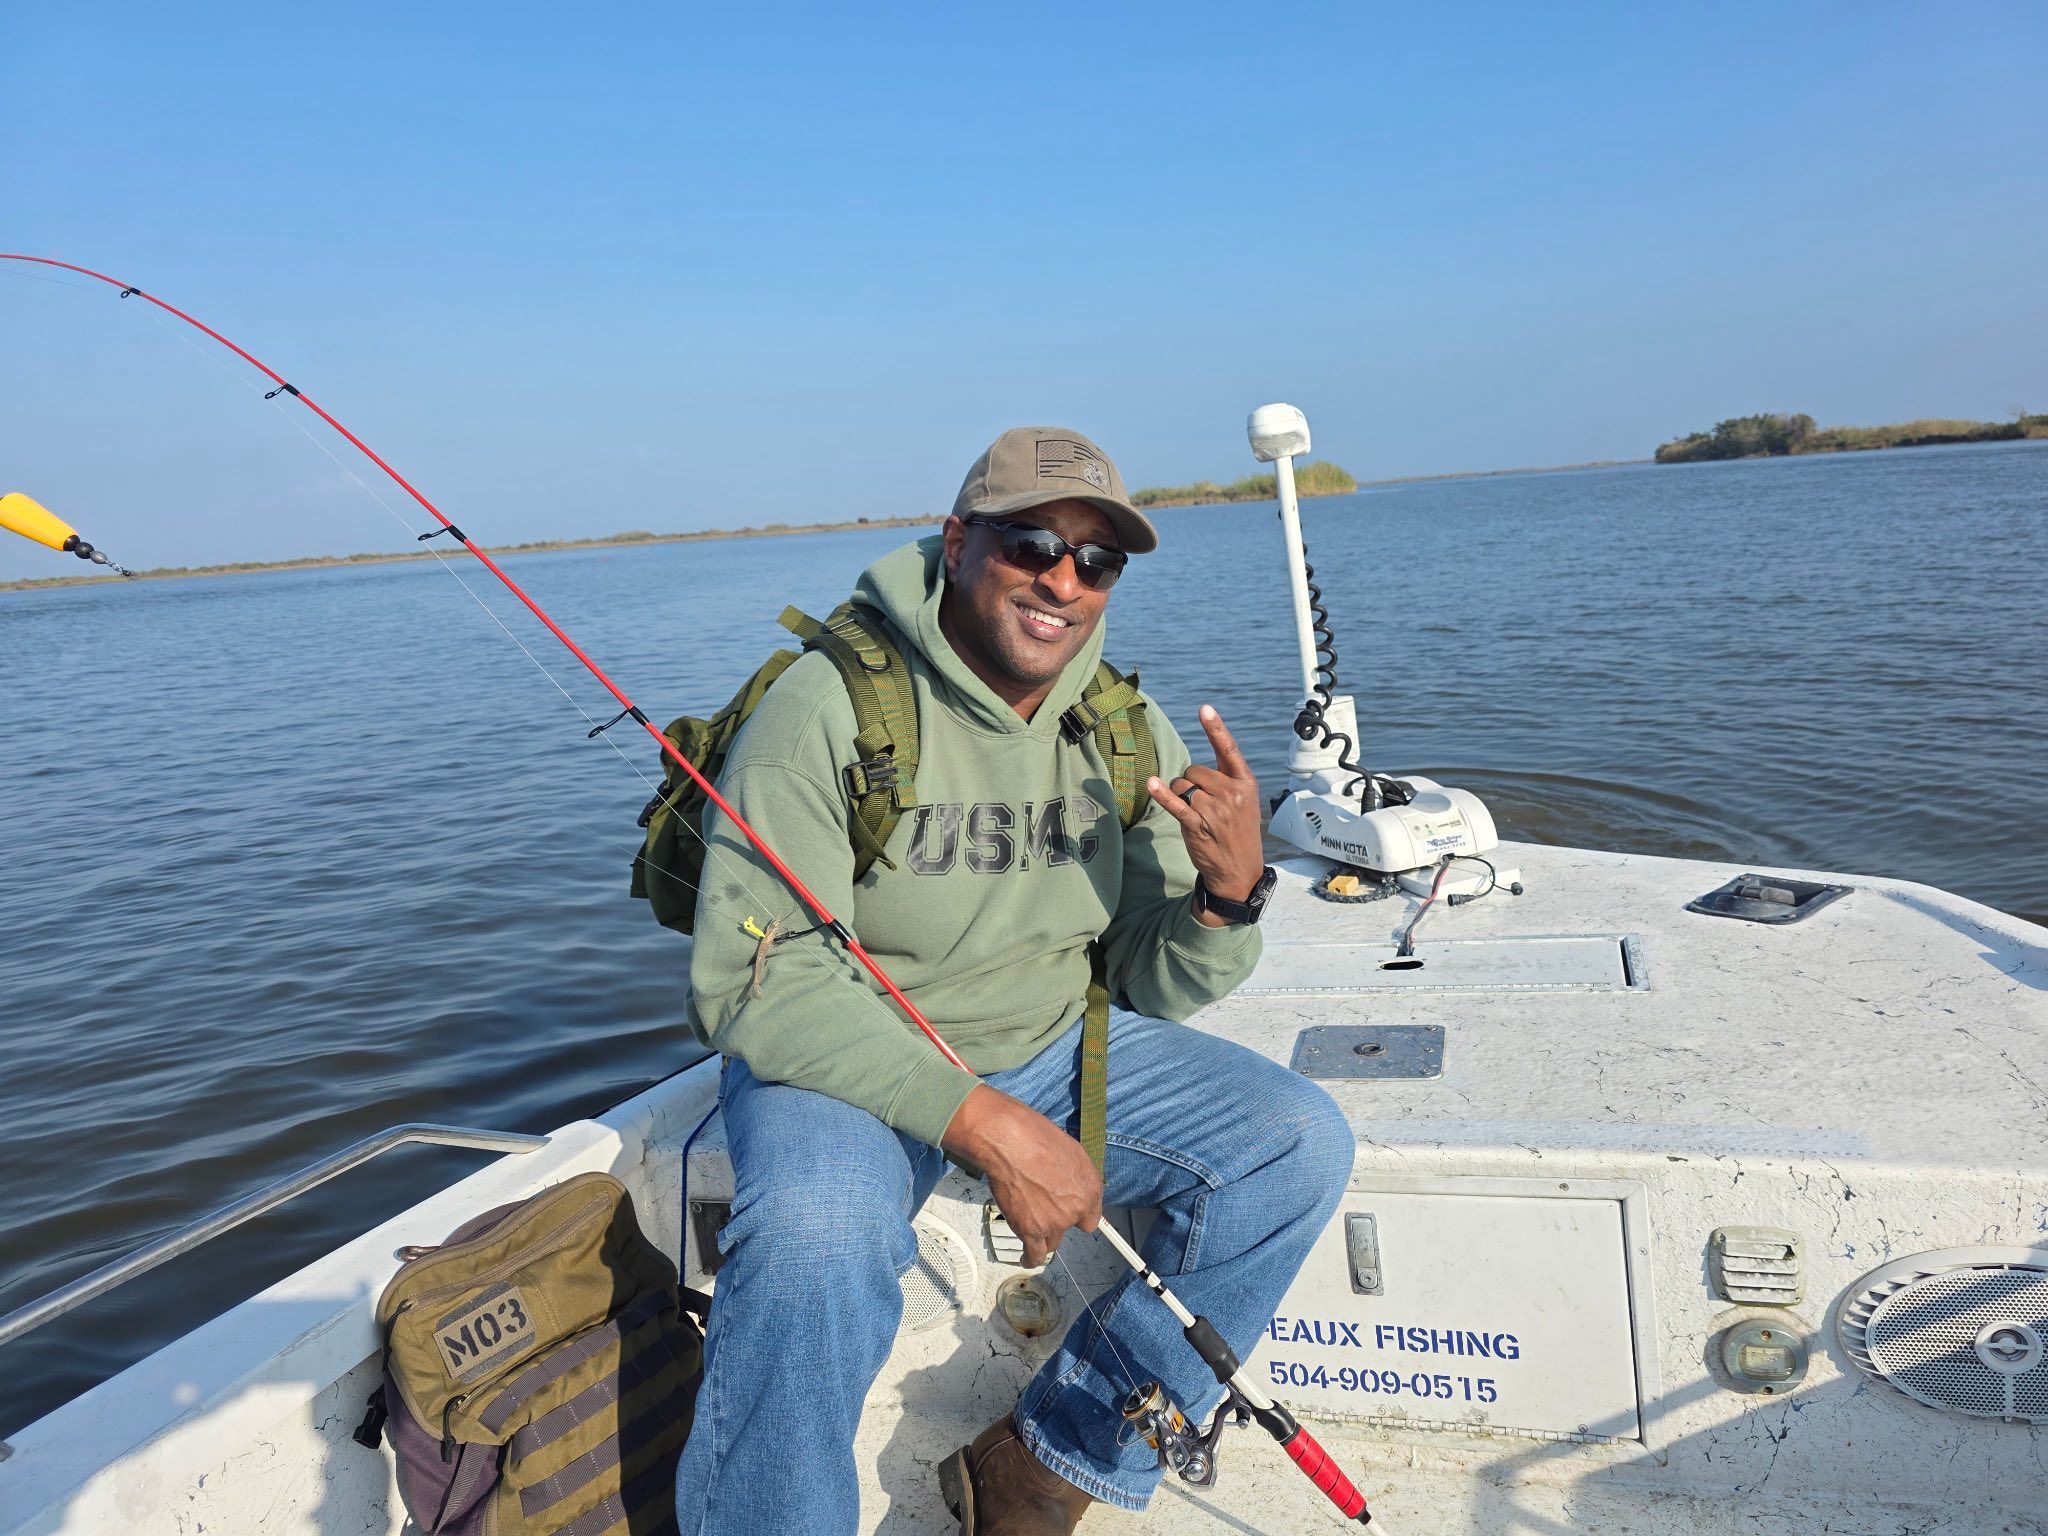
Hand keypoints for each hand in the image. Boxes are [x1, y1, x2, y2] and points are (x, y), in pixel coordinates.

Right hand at [941, 1085, 1100, 1265]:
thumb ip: (1077, 1176)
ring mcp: (1054, 1223)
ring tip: (1032, 1222)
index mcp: (1091, 1188)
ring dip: (1042, 1233)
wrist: (1010, 1142)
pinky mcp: (1031, 1230)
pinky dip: (1031, 1258)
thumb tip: (1072, 1185)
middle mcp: (1076, 1209)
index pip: (1091, 1216)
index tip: (1070, 1213)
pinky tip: (1027, 1258)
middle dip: (1057, 1218)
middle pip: (1069, 1227)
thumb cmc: (1035, 1137)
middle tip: (1042, 1203)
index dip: (1077, 1213)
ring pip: (1052, 1241)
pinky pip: (1035, 1255)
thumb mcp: (1071, 1151)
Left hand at [1146, 704, 1264, 923]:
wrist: (1240, 872)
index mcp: (1245, 783)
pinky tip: (1151, 784)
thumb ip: (1226, 781)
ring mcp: (1215, 810)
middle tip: (1204, 806)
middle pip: (1194, 770)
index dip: (1215, 728)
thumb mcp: (1244, 803)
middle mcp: (1231, 793)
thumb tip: (1193, 770)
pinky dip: (1162, 794)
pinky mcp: (1197, 825)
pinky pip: (1175, 803)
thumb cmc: (1238, 833)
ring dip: (1180, 796)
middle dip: (1191, 783)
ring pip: (1181, 785)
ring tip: (1197, 816)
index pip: (1229, 750)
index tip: (1204, 708)